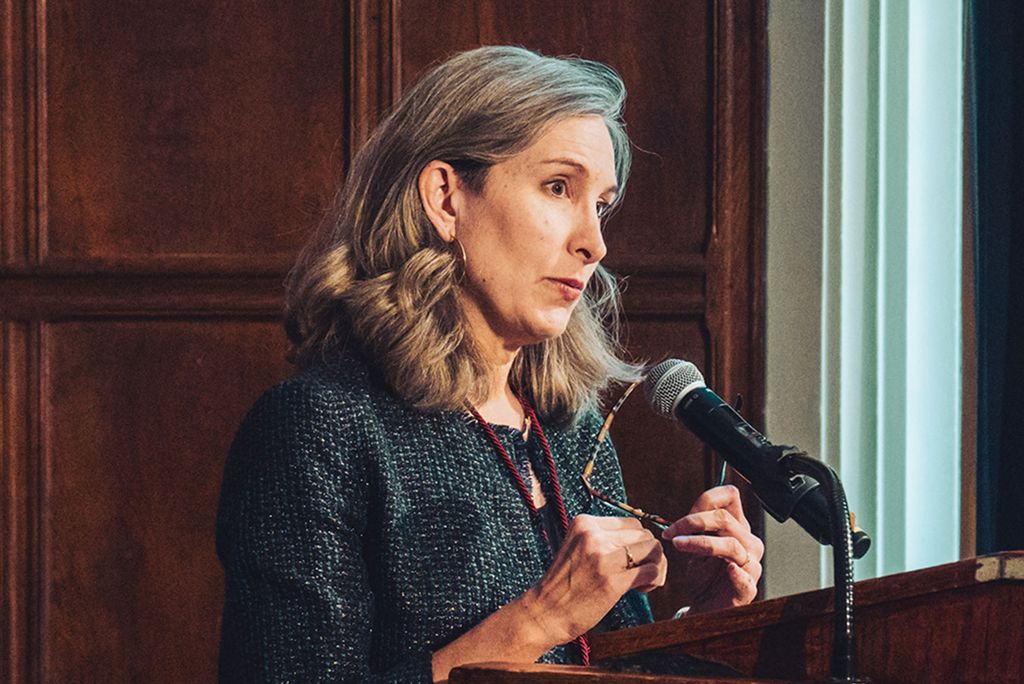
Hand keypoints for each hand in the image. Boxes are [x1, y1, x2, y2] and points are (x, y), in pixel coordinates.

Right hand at [522, 514, 666, 644]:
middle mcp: (593, 535)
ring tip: (641, 582)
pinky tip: (641, 590)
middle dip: (649, 554)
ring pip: (653, 549)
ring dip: (655, 566)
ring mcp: (603, 557)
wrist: (545, 613)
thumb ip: (605, 539)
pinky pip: (652, 571)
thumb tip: (645, 540)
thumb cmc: (566, 584)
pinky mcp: (612, 581)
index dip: (638, 542)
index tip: (631, 560)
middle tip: (639, 574)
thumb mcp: (578, 547)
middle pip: (644, 535)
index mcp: (584, 523)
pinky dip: (654, 580)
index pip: (632, 523)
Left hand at [661, 485, 763, 612]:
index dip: (707, 499)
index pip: (730, 496)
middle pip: (725, 518)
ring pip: (731, 544)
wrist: (706, 607)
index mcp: (737, 527)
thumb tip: (687, 513)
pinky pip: (745, 577)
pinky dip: (736, 573)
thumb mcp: (696, 544)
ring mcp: (751, 565)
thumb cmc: (704, 575)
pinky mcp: (748, 588)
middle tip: (671, 532)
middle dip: (693, 521)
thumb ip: (696, 526)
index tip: (684, 514)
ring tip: (678, 545)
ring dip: (699, 542)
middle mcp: (748, 542)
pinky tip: (727, 570)